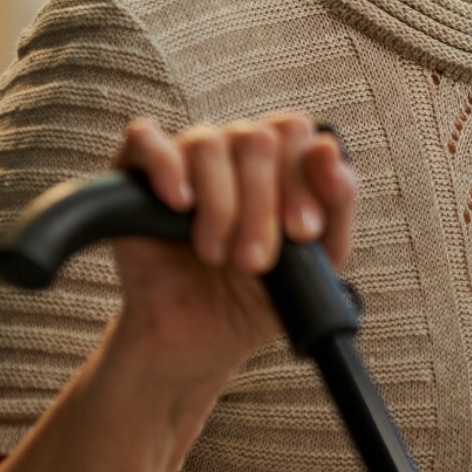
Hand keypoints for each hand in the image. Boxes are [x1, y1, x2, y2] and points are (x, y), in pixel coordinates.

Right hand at [105, 113, 357, 390]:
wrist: (199, 340)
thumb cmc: (261, 293)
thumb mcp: (320, 258)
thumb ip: (338, 203)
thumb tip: (328, 147)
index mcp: (280, 159)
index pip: (296, 131)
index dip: (303, 180)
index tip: (300, 234)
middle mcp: (234, 148)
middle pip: (257, 137)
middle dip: (262, 207)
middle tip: (253, 261)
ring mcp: (184, 158)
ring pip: (209, 143)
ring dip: (220, 208)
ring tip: (216, 256)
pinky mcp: (133, 176)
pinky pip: (144, 140)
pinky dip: (166, 167)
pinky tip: (180, 204)